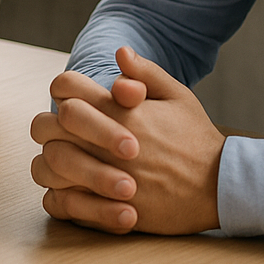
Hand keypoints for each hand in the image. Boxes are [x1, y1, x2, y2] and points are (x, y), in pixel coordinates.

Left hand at [31, 46, 224, 234]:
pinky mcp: (106, 210)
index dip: (63, 89)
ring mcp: (103, 179)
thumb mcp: (177, 96)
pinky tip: (69, 189)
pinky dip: (57, 196)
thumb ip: (145, 73)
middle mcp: (105, 144)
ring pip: (46, 166)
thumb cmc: (195, 139)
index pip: (65, 88)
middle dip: (48, 125)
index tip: (72, 99)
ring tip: (65, 160)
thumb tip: (119, 52)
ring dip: (50, 160)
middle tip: (60, 130)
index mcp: (120, 112)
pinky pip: (60, 203)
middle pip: (45, 126)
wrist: (218, 188)